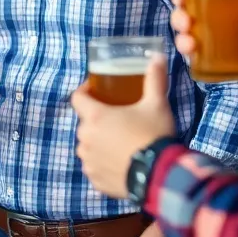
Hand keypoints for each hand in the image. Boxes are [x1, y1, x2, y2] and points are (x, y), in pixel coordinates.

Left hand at [71, 54, 176, 198]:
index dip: (85, 91)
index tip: (97, 90)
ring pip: (89, 146)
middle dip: (98, 119)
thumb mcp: (156, 104)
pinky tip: (120, 163)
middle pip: (86, 123)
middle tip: (118, 118)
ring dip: (99, 142)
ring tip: (120, 143)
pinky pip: (95, 167)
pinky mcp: (95, 180)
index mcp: (95, 117)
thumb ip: (154, 79)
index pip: (77, 97)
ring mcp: (88, 161)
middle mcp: (85, 139)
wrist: (160, 176)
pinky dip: (103, 163)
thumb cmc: (153, 135)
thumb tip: (157, 56)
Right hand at [169, 0, 237, 58]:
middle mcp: (216, 21)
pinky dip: (191, 58)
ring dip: (182, 40)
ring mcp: (216, 42)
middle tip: (185, 23)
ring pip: (188, 37)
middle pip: (187, 17)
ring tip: (188, 45)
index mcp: (224, 4)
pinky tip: (192, 58)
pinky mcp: (219, 61)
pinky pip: (198, 58)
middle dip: (179, 18)